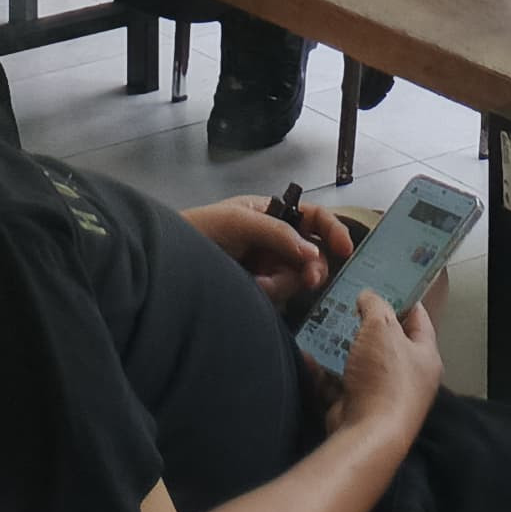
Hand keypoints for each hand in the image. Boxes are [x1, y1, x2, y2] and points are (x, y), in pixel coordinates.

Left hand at [183, 198, 333, 305]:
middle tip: (308, 279)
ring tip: (255, 282)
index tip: (344, 248)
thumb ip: (276, 232)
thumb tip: (311, 250)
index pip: (312, 218)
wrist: (166, 263)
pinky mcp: (258, 291)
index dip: (332, 229)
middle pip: (312, 255)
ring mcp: (267, 267)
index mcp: (272, 214)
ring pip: (296, 279)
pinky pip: (278, 296)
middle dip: (311, 267)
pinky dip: (269, 295)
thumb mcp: (238, 222)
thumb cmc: (198, 230)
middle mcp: (274, 242)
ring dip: (281, 283)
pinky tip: (250, 289)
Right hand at [326, 294, 442, 442]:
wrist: (366, 434)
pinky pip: (339, 382)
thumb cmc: (383, 378)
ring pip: (359, 362)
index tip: (384, 283)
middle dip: (365, 324)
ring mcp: (382, 395)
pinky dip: (324, 371)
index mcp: (425, 357)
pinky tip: (309, 354)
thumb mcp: (381, 328)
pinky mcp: (358, 408)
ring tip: (323, 324)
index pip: (419, 319)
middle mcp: (409, 377)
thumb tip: (368, 296)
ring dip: (341, 346)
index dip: (403, 298)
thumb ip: (375, 306)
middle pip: (387, 342)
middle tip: (346, 303)